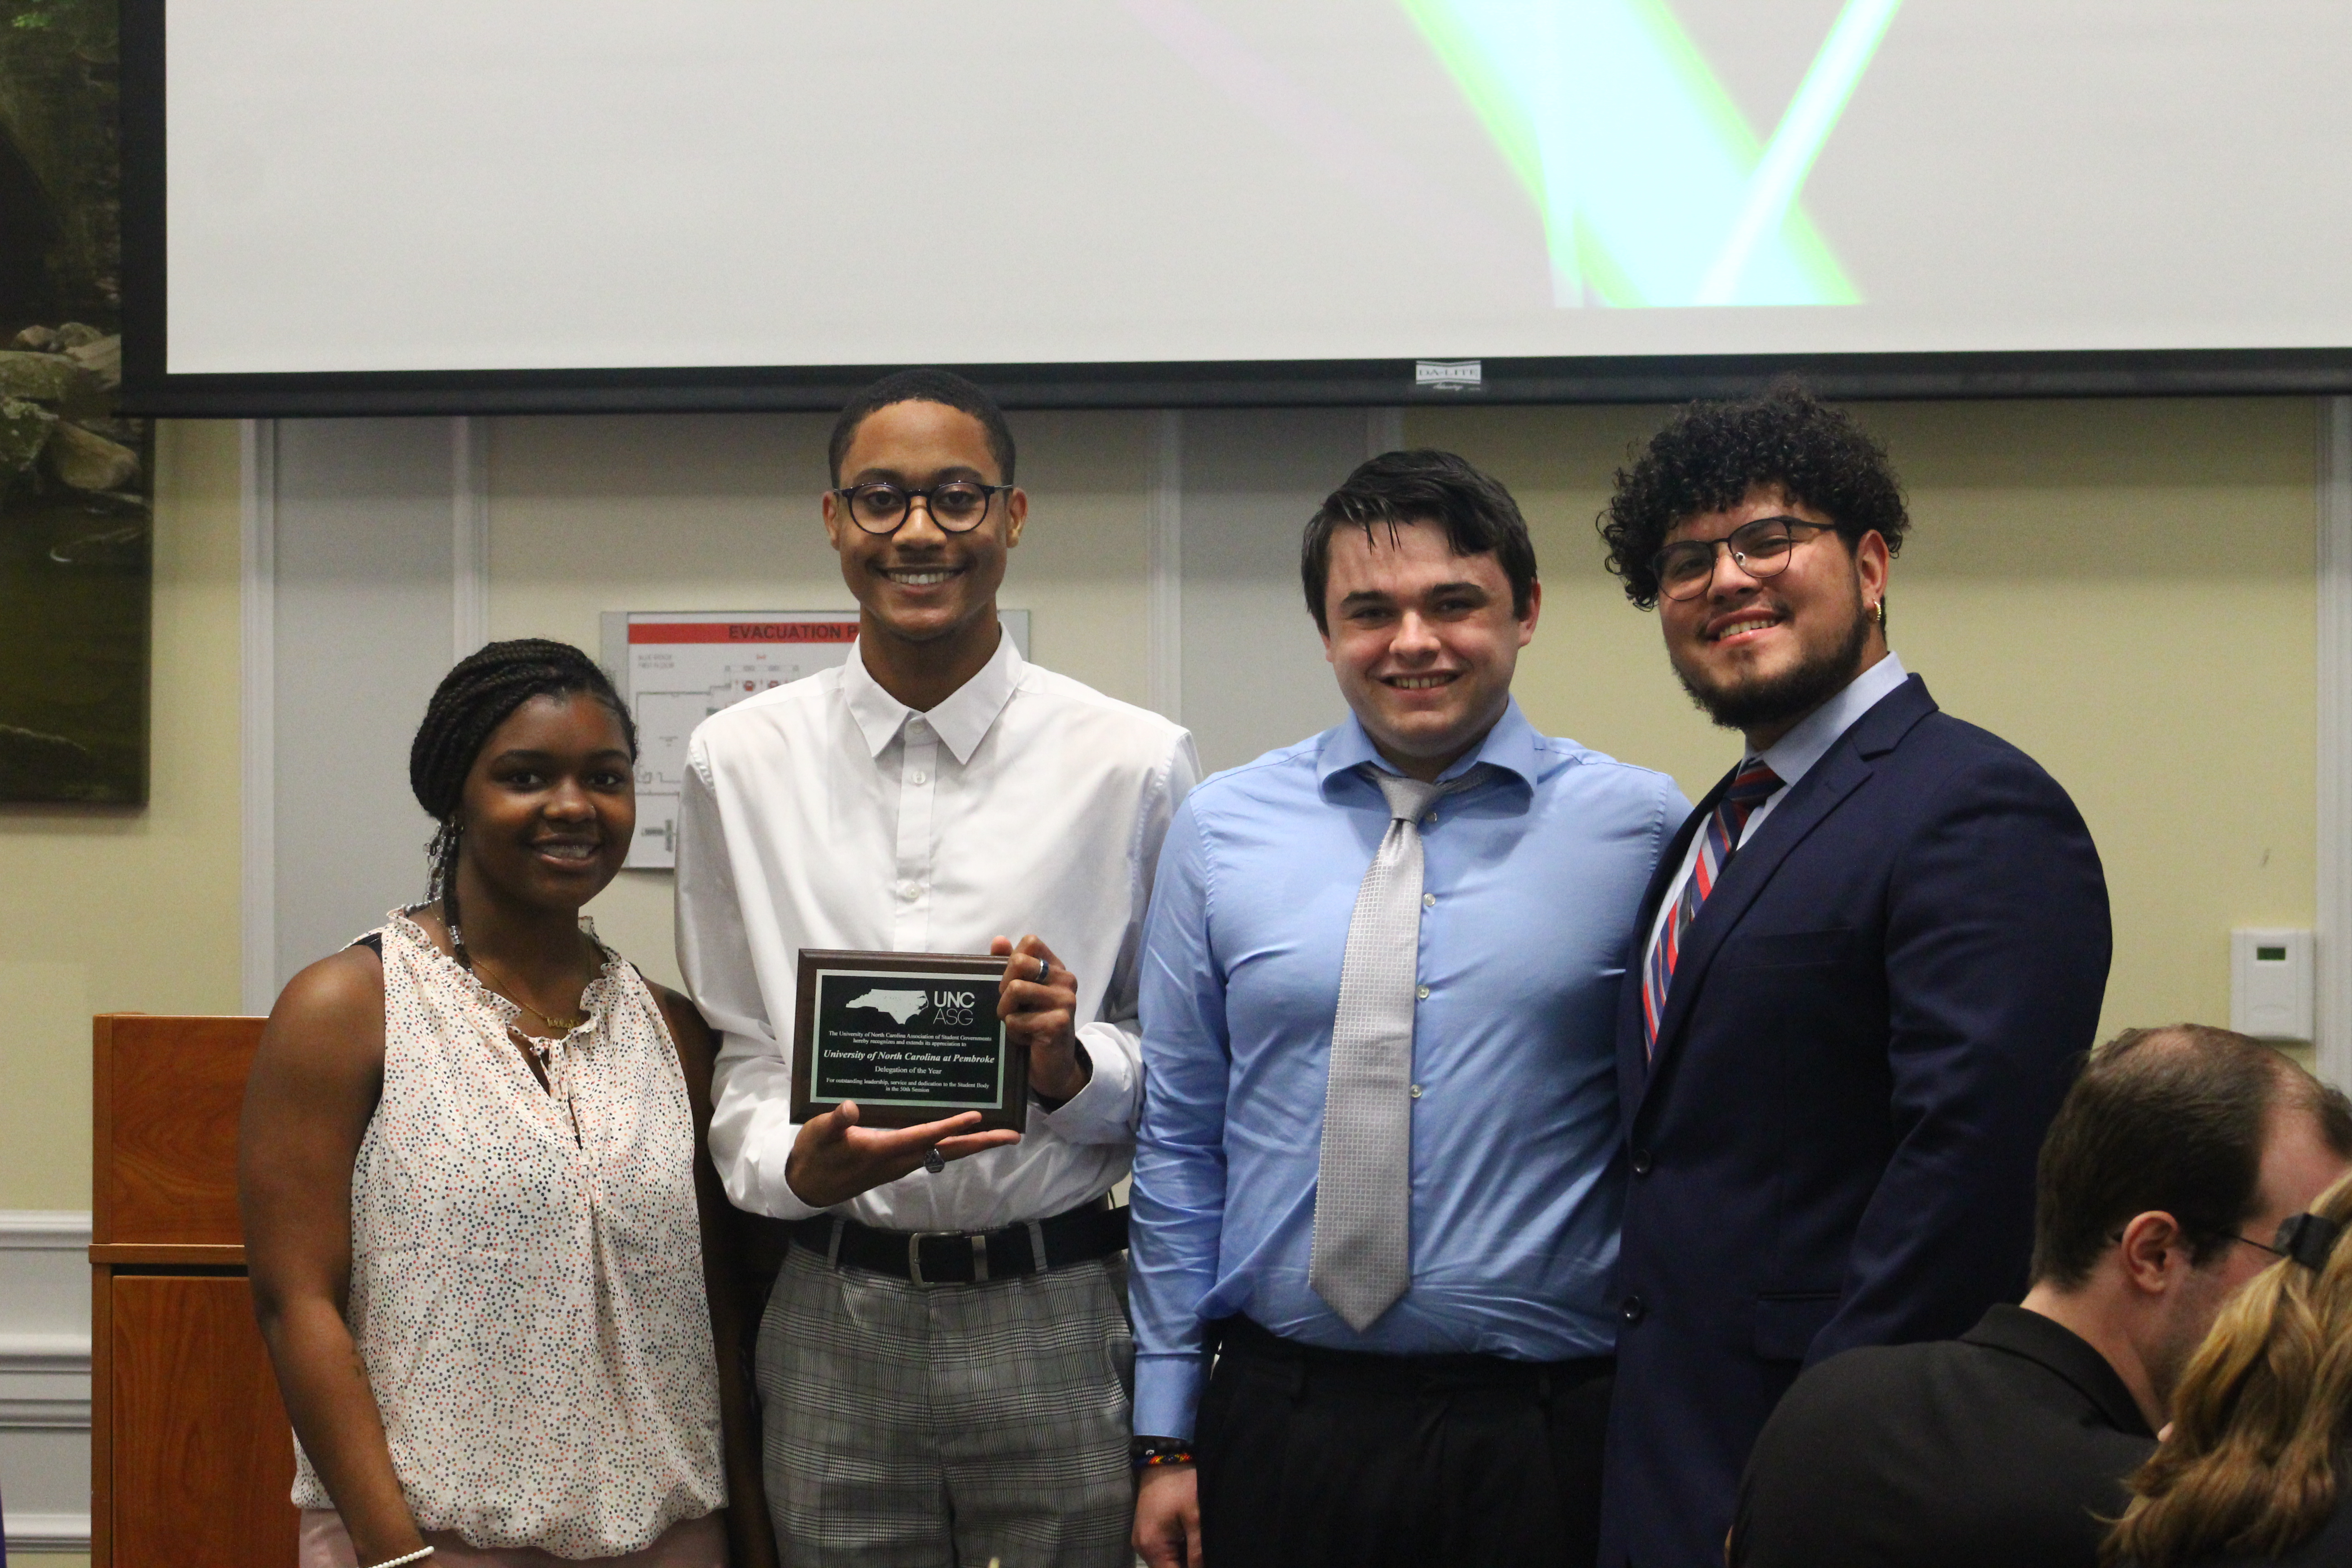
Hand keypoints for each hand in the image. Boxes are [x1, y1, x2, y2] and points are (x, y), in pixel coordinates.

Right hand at [783, 1101, 1018, 1208]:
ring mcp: (901, 1162)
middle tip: (1013, 1135)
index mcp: (883, 1151)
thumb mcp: (818, 1136)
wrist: (807, 1186)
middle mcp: (900, 1160)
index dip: (950, 1125)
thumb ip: (834, 1122)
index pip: (924, 1136)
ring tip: (1000, 1133)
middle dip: (982, 1143)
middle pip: (948, 1150)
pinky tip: (961, 1132)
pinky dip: (953, 1142)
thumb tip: (849, 1108)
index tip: (976, 1115)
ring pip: (944, 1153)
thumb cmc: (814, 1157)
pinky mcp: (898, 1161)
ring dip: (973, 1143)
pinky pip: (934, 1151)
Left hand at [992, 934, 1088, 1102]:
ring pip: (1014, 990)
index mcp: (1056, 968)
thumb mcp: (1021, 993)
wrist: (1053, 1066)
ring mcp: (1065, 1001)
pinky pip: (1016, 1020)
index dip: (1011, 961)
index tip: (1014, 983)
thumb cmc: (1033, 1025)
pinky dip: (1013, 1033)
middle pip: (1017, 963)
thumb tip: (998, 940)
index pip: (1030, 942)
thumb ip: (1009, 965)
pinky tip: (1027, 1040)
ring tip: (1018, 1025)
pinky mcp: (1058, 1023)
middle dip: (1003, 988)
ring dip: (1006, 1013)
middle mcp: (1066, 980)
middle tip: (1012, 1007)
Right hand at [1134, 1465, 1201, 1567]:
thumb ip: (1198, 1551)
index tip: (1207, 1563)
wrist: (1163, 1457)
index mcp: (1152, 1547)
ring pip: (1166, 1563)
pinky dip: (1178, 1552)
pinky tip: (1191, 1542)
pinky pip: (1163, 1552)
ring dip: (1183, 1561)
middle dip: (1189, 1566)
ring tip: (1200, 1550)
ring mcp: (1142, 1540)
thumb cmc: (1181, 1485)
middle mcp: (1142, 1548)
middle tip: (1206, 1555)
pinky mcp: (1146, 1532)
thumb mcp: (1196, 1517)